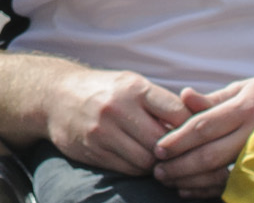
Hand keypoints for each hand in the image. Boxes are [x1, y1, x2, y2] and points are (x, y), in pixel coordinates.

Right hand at [40, 65, 189, 175]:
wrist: (55, 95)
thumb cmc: (104, 91)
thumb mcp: (132, 84)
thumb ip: (161, 103)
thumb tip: (198, 127)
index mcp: (134, 88)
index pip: (178, 113)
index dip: (191, 127)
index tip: (194, 134)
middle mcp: (118, 108)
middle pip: (163, 142)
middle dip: (173, 151)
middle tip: (179, 153)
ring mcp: (103, 130)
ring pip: (147, 160)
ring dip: (156, 163)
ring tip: (158, 158)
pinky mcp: (93, 150)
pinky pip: (129, 169)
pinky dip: (139, 169)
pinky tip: (138, 159)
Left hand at [151, 76, 253, 193]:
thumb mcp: (247, 88)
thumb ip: (214, 99)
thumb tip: (183, 97)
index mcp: (246, 107)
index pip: (205, 126)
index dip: (179, 139)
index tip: (158, 148)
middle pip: (211, 154)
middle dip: (181, 165)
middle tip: (158, 171)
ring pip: (224, 174)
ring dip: (195, 181)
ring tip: (172, 182)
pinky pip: (241, 185)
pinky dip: (216, 190)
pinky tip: (196, 190)